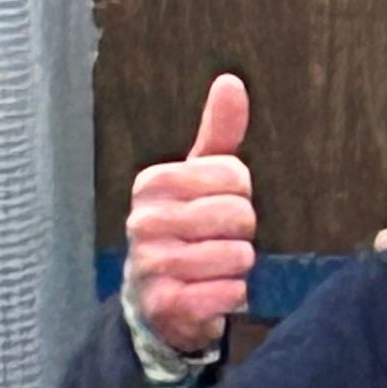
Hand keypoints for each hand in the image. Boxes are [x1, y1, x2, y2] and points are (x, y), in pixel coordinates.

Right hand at [124, 74, 256, 353]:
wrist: (155, 300)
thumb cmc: (185, 230)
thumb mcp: (198, 179)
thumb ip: (218, 133)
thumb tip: (231, 81)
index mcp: (152, 183)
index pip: (235, 174)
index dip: (240, 194)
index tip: (218, 205)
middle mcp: (144, 222)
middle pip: (240, 214)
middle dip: (242, 231)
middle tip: (217, 239)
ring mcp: (152, 265)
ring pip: (239, 255)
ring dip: (237, 265)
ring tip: (210, 267)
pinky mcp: (168, 305)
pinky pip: (231, 292)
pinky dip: (232, 294)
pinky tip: (209, 293)